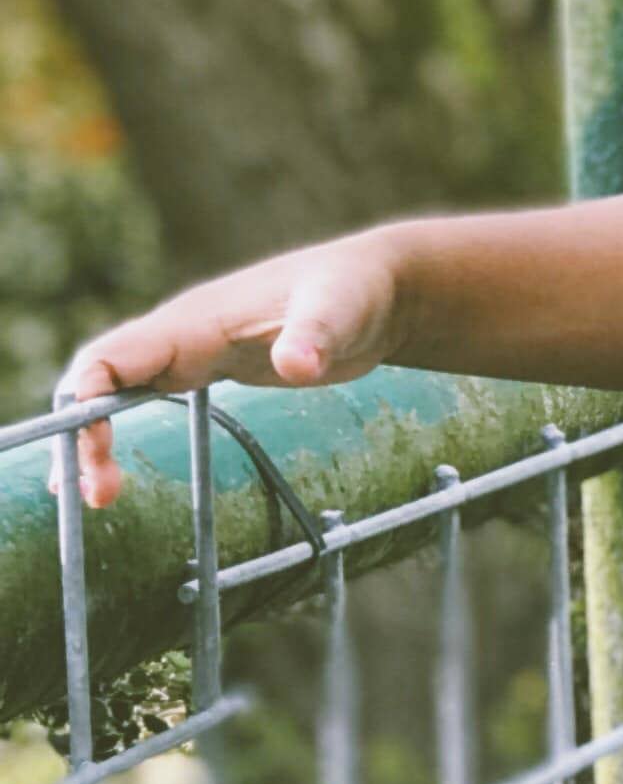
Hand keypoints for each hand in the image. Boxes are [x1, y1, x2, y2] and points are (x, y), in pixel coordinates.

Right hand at [51, 237, 401, 514]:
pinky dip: (120, 428)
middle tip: (96, 496)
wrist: (378, 287)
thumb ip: (315, 336)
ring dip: (95, 436)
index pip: (112, 357)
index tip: (93, 456)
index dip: (87, 402)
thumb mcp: (341, 313)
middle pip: (102, 378)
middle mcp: (181, 333)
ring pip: (117, 388)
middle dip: (83, 431)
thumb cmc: (355, 292)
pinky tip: (114, 469)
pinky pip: (146, 393)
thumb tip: (295, 365)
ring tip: (96, 496)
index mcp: (195, 321)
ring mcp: (193, 348)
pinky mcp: (211, 365)